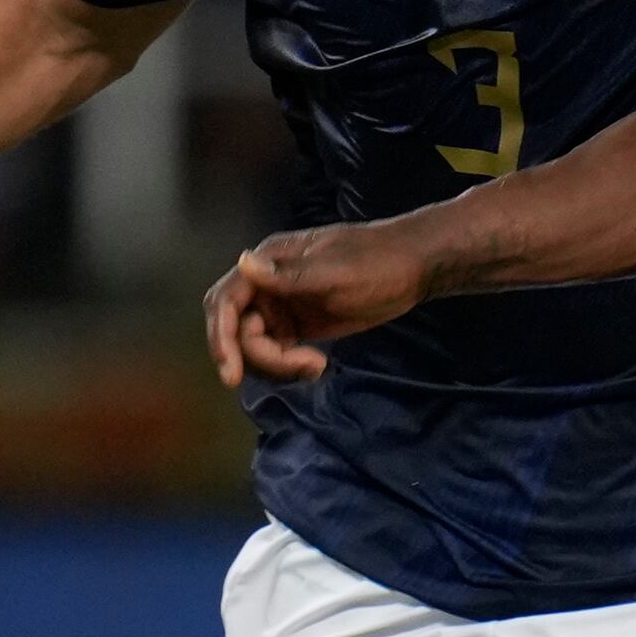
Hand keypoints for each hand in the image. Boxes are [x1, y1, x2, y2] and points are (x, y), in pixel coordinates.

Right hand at [208, 217, 430, 381]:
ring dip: (277, 363)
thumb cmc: (378, 262)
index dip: (221, 338)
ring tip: (317, 365)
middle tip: (300, 368)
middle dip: (255, 356)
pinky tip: (318, 366)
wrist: (413, 268)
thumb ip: (290, 275)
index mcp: (269, 261)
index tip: (232, 375)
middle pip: (237, 329)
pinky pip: (276, 351)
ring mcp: (281, 305)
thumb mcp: (336, 272)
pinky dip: (289, 365)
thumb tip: (244, 262)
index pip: (226, 301)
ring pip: (255, 344)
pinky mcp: (297, 325)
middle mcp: (267, 284)